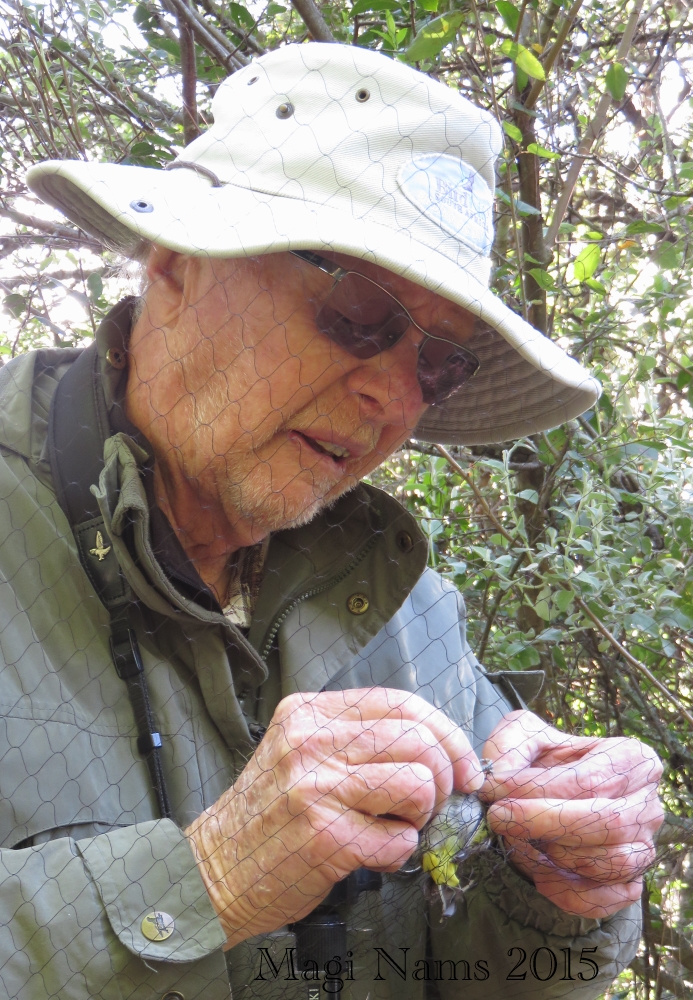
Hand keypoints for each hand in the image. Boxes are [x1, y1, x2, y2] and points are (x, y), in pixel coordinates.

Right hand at [185, 688, 481, 947]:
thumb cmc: (269, 815)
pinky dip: (398, 854)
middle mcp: (310, 742)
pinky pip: (401, 842)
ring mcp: (316, 789)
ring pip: (419, 786)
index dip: (447, 734)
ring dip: (421, 817)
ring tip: (392, 828)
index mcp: (307, 712)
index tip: (463, 768)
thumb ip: (356, 737)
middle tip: (429, 805)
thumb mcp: (299, 752)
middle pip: (420, 740)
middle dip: (443, 779)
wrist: (212, 873)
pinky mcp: (325, 838)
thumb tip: (440, 746)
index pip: (401, 702)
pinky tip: (368, 854)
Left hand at [479, 710, 662, 917]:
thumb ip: (510, 749)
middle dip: (544, 822)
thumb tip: (499, 778)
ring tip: (519, 840)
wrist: (547, 796)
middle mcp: (647, 804)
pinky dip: (568, 894)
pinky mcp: (631, 884)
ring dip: (557, 856)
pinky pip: (605, 901)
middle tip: (497, 817)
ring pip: (612, 863)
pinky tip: (539, 875)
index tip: (493, 789)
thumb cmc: (540, 761)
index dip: (537, 788)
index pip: (589, 779)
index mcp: (631, 758)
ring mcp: (644, 848)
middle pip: (608, 821)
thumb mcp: (523, 736)